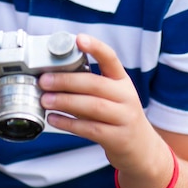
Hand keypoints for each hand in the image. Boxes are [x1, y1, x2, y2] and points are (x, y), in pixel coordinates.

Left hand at [39, 33, 158, 172]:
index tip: (79, 39)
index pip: (111, 58)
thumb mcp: (112, 95)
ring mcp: (124, 117)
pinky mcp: (118, 138)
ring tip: (45, 100)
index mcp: (122, 80)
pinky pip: (90, 129)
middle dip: (67, 81)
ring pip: (92, 106)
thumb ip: (88, 86)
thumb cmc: (118, 116)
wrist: (142, 148)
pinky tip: (53, 119)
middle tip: (44, 80)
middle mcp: (126, 96)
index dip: (96, 47)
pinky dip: (69, 123)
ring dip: (65, 101)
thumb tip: (53, 76)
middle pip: (95, 84)